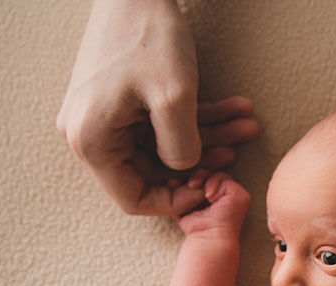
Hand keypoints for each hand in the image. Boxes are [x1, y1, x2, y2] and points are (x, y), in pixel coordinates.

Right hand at [56, 0, 257, 215]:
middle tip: (238, 151)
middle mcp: (89, 133)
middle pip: (151, 169)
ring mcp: (103, 115)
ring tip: (246, 125)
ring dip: (208, 136)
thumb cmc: (147, 34)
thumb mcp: (174, 98)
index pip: (132, 198)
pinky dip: (198, 117)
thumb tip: (185, 172)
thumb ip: (182, 148)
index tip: (210, 189)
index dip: (175, 201)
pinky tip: (236, 110)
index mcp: (92, 141)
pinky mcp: (120, 100)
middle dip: (200, 160)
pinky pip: (160, 122)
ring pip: (164, 145)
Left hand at [176, 172, 250, 235]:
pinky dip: (213, 184)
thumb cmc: (196, 229)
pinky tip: (208, 196)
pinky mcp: (241, 196)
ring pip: (219, 175)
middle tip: (189, 184)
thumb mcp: (185, 206)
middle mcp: (229, 197)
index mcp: (218, 198)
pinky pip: (225, 180)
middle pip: (213, 174)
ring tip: (196, 189)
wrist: (208, 241)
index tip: (174, 183)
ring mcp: (237, 196)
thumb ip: (181, 193)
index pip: (205, 180)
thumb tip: (171, 181)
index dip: (192, 178)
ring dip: (204, 179)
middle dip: (198, 176)